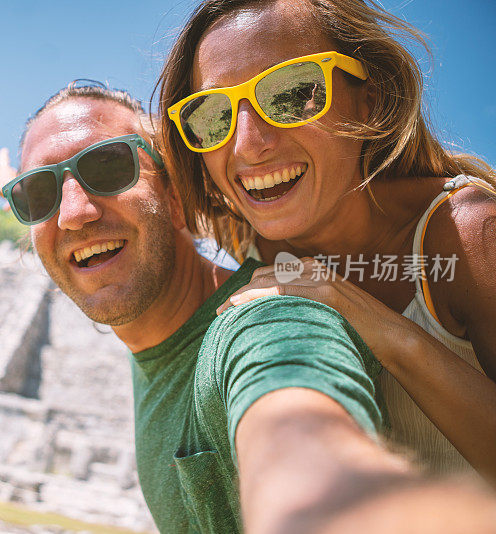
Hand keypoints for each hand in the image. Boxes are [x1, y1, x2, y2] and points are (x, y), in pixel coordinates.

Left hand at [217, 258, 417, 363]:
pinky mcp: (325, 292)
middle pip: (261, 276)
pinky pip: (281, 291)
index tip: (226, 307)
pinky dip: (256, 298)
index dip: (243, 290)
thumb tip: (271, 319)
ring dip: (241, 297)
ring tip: (223, 314)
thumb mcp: (324, 311)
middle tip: (218, 313)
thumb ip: (300, 306)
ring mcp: (319, 277)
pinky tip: (240, 309)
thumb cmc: (356, 329)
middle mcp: (313, 268)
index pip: (267, 274)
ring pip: (267, 282)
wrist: (391, 335)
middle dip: (237, 294)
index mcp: (311, 268)